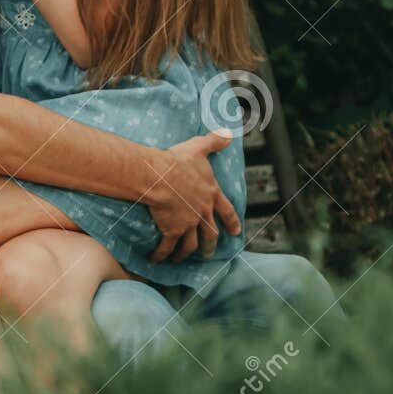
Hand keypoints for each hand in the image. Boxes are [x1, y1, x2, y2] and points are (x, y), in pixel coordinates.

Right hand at [144, 130, 241, 262]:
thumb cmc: (178, 161)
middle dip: (210, 244)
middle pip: (210, 234)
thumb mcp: (199, 148)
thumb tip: (229, 133)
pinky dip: (162, 255)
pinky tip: (155, 260)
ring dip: (187, 253)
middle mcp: (202, 213)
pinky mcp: (172, 230)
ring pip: (191, 244)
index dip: (232, 222)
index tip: (236, 232)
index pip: (226, 211)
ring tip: (181, 260)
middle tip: (210, 253)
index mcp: (211, 195)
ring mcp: (188, 224)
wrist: (160, 176)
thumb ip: (214, 142)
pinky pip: (167, 247)